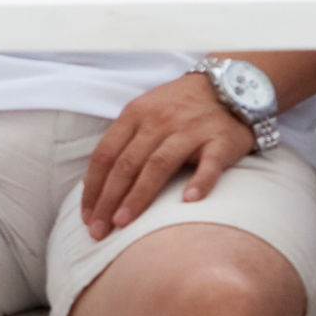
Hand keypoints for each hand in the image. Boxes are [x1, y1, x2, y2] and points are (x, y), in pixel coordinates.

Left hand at [81, 71, 257, 238]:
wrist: (230, 84)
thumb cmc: (180, 107)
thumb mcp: (145, 112)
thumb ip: (123, 142)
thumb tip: (94, 184)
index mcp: (135, 114)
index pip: (105, 154)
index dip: (92, 187)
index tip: (86, 217)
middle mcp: (159, 121)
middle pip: (127, 164)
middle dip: (108, 199)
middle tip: (98, 231)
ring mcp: (191, 130)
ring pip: (159, 165)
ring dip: (139, 195)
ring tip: (124, 222)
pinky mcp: (220, 140)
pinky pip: (210, 163)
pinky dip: (200, 181)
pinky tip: (189, 201)